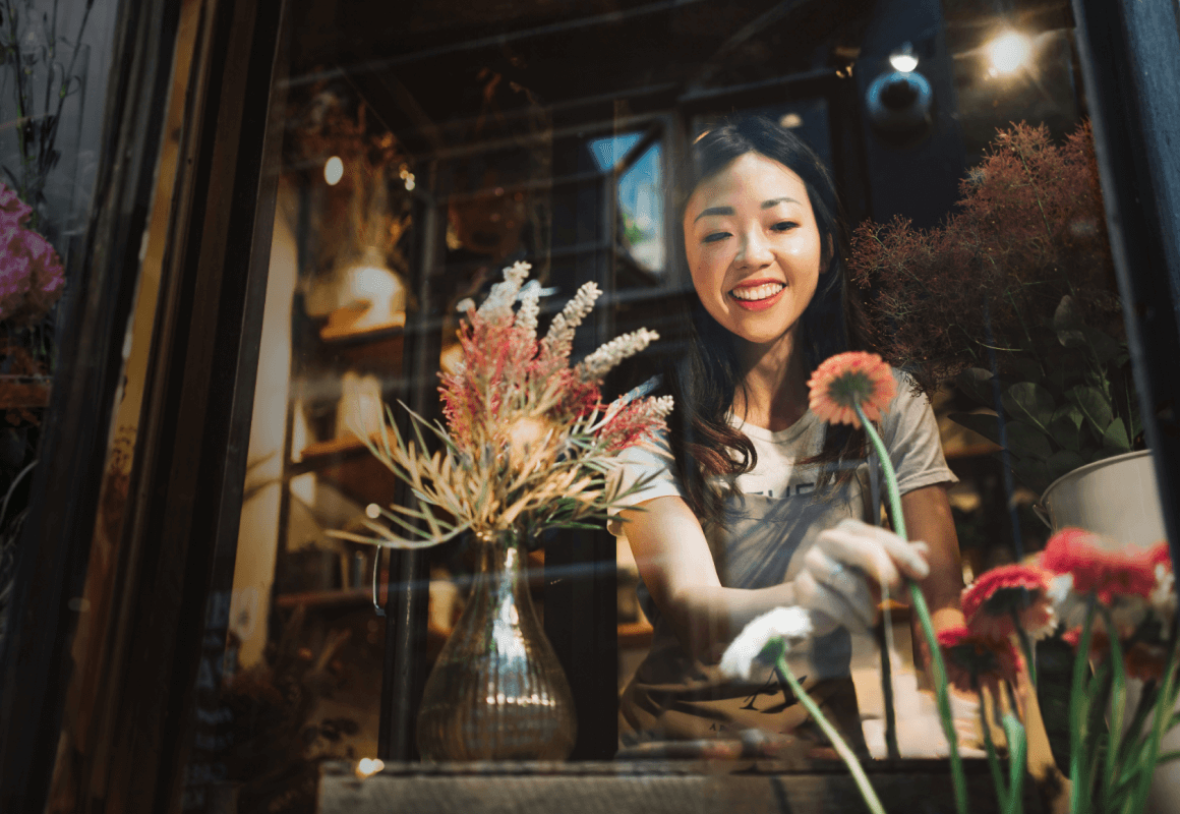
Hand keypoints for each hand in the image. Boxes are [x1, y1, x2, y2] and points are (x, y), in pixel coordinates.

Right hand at [794, 518, 929, 635]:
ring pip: (851, 584)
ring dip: (869, 607)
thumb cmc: (854, 582)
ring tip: (874, 618)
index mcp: (849, 529)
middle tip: (906, 596)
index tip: (923, 573)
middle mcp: (828, 539)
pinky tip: (858, 626)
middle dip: (889, 574)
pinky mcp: (802, 586)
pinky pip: (836, 605)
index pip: (879, 535)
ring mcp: (812, 561)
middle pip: (864, 550)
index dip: (903, 554)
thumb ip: (901, 560)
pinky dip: (853, 620)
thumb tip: (925, 550)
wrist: (816, 606)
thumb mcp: (881, 571)